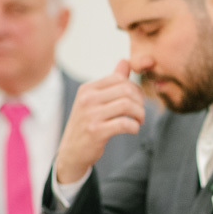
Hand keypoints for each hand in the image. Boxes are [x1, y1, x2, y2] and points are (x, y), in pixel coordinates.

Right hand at [54, 60, 145, 182]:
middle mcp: (87, 99)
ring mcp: (90, 115)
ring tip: (139, 121)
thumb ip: (112, 81)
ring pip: (127, 105)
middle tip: (140, 112)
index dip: (135, 88)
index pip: (119, 78)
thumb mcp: (95, 100)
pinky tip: (133, 129)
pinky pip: (124, 124)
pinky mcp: (96, 131)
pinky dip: (134, 127)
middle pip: (126, 90)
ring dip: (140, 114)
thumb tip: (125, 61)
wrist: (72, 152)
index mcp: (87, 89)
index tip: (137, 100)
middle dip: (140, 101)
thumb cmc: (87, 123)